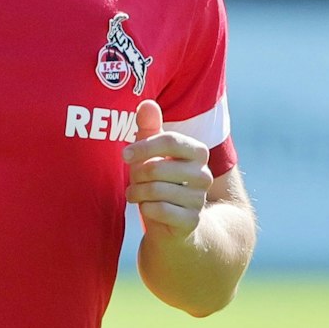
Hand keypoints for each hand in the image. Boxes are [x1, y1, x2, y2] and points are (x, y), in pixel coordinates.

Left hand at [124, 99, 213, 240]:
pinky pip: (160, 210)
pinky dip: (146, 208)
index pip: (170, 140)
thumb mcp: (153, 154)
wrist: (173, 224)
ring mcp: (199, 199)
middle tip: (132, 180)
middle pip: (158, 167)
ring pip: (156, 190)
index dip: (143, 146)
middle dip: (137, 174)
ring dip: (137, 192)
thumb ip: (149, 128)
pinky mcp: (191, 221)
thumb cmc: (160, 181)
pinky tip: (146, 208)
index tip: (125, 154)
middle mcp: (204, 174)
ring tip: (135, 194)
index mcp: (197, 152)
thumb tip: (147, 103)